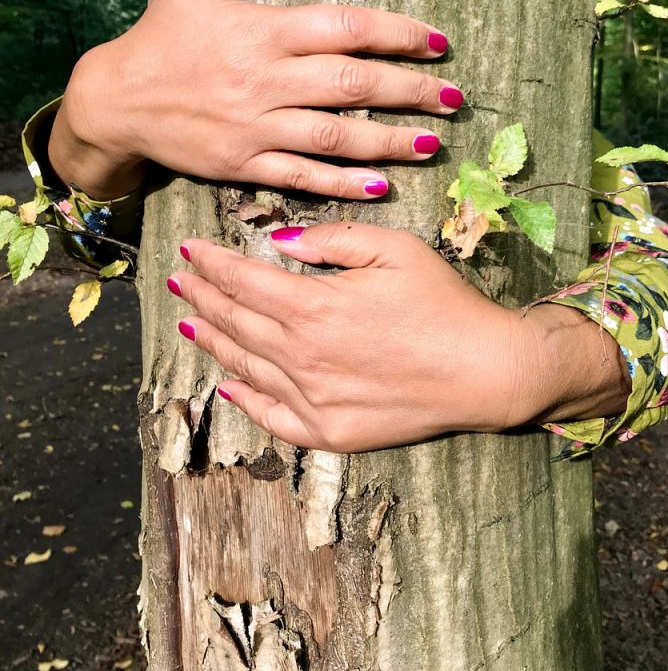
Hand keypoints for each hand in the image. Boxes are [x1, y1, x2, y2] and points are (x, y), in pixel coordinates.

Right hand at [50, 0, 461, 199]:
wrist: (114, 100)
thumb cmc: (161, 38)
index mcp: (262, 31)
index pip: (346, 27)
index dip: (398, 33)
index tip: (438, 42)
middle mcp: (266, 80)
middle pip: (354, 83)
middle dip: (412, 91)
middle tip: (455, 98)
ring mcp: (256, 127)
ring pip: (337, 135)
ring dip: (391, 141)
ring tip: (433, 143)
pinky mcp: (244, 165)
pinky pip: (302, 176)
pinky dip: (343, 182)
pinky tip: (381, 184)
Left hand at [166, 224, 630, 451]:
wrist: (484, 370)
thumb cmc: (443, 302)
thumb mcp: (393, 248)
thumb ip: (330, 239)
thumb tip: (280, 242)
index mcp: (313, 306)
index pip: (242, 280)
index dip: (211, 263)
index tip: (189, 250)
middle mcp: (301, 356)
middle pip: (236, 322)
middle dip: (202, 297)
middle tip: (179, 282)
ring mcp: (312, 399)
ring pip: (245, 366)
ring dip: (214, 341)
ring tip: (191, 324)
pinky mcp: (330, 431)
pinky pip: (273, 416)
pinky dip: (246, 399)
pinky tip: (230, 386)